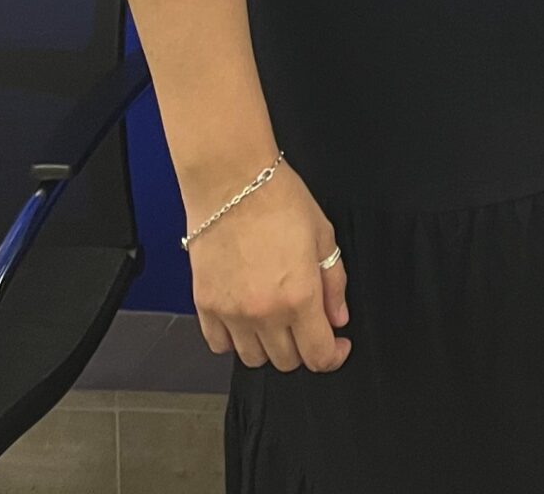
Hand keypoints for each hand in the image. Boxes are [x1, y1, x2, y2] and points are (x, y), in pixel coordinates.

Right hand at [187, 159, 350, 372]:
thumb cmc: (279, 199)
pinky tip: (245, 317)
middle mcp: (264, 313)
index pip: (318, 355)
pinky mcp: (205, 306)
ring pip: (253, 358)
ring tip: (275, 319)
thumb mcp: (323, 235)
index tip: (337, 345)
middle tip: (307, 323)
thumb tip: (338, 317)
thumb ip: (334, 282)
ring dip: (269, 346)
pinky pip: (220, 344)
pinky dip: (235, 339)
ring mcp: (231, 313)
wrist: (231, 181)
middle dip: (303, 347)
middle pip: (286, 361)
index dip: (333, 355)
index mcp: (299, 296)